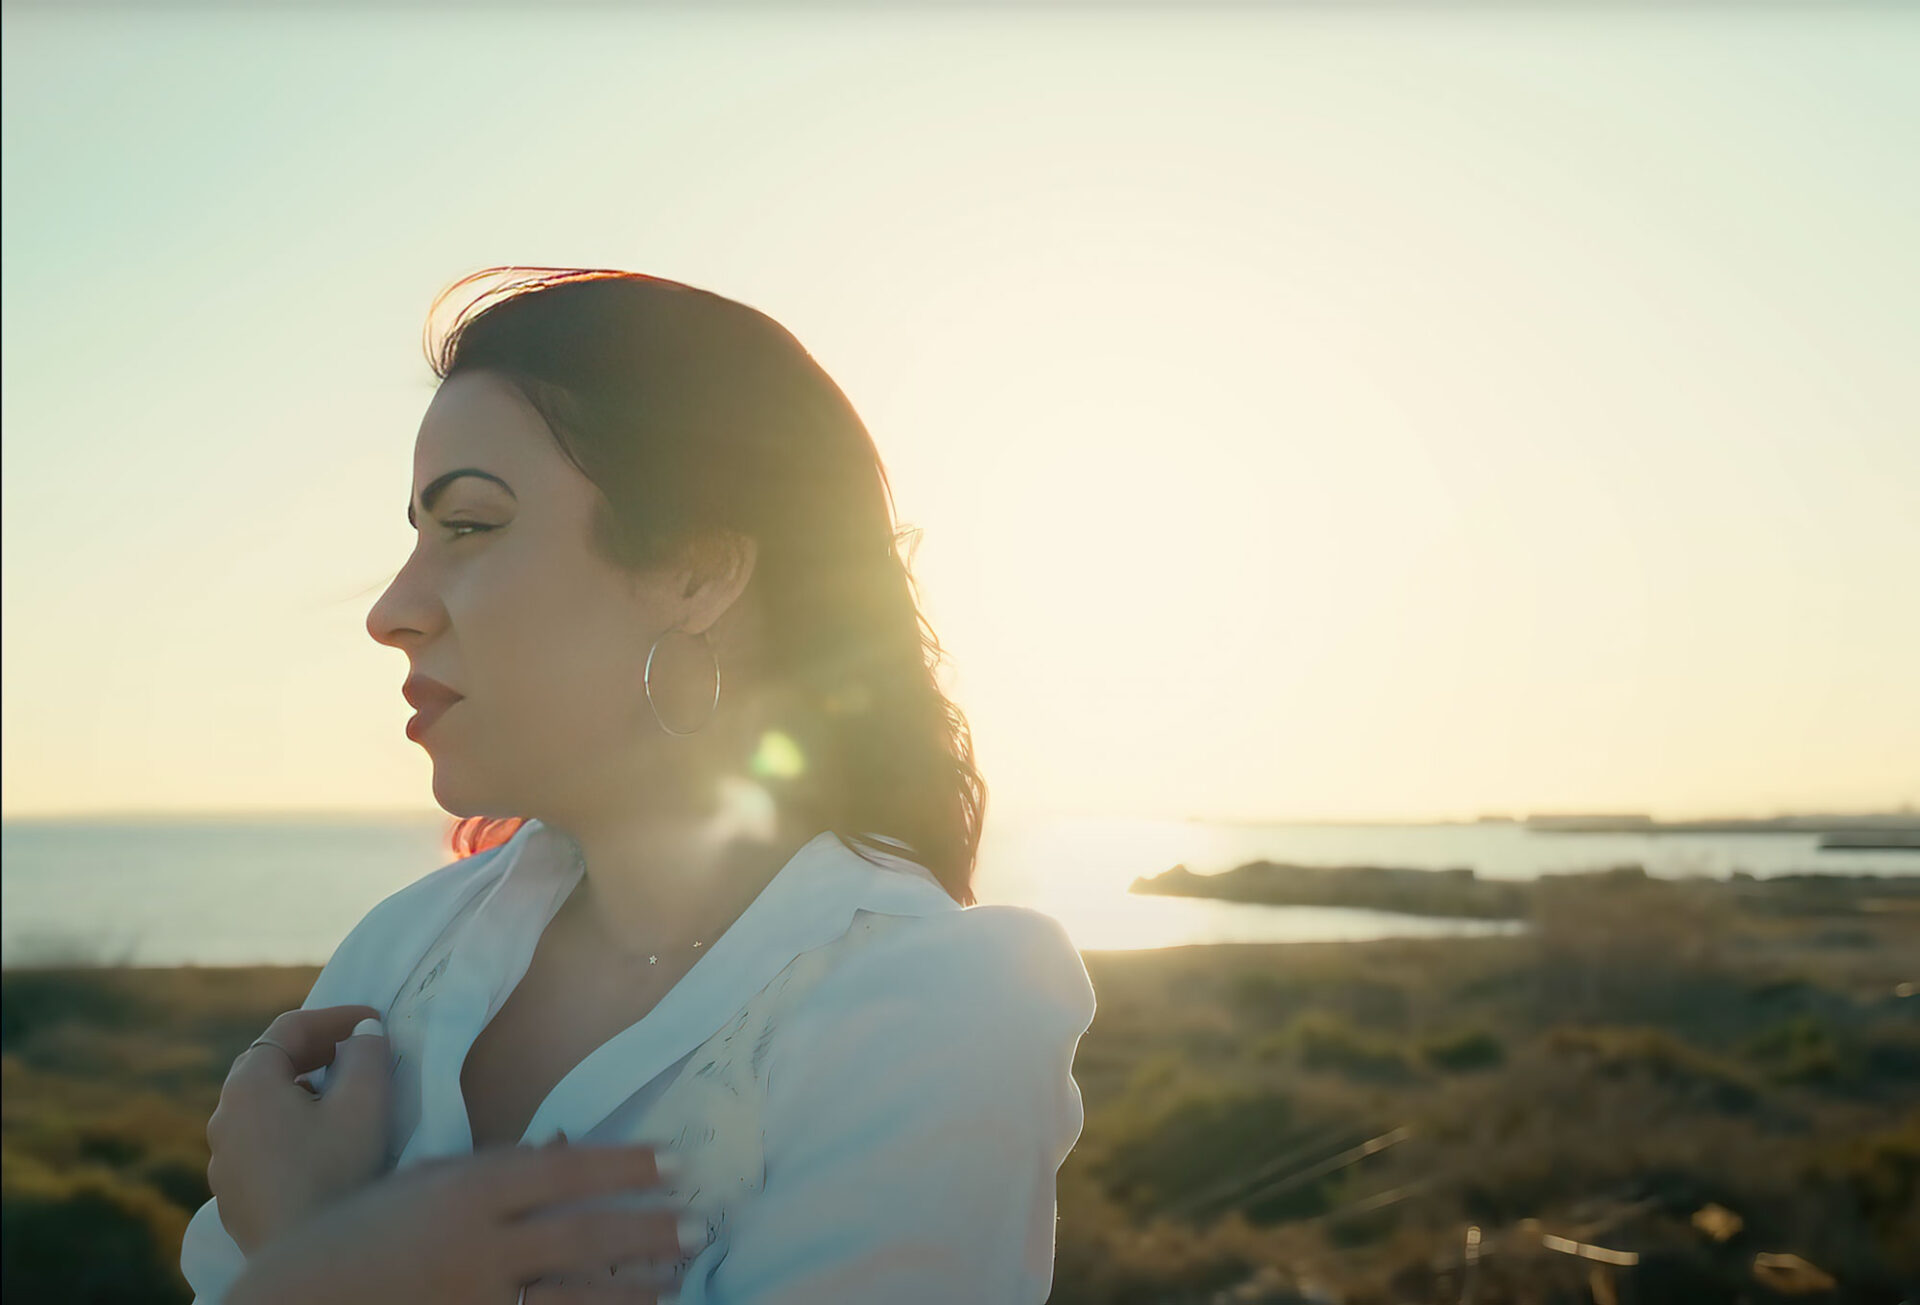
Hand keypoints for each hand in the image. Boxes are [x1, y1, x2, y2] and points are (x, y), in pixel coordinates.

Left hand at [206, 1004, 390, 1253]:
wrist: (308, 1257)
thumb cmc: (337, 1171)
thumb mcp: (365, 1103)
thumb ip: (366, 1054)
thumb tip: (362, 1032)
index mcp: (249, 1085)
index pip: (287, 1028)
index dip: (334, 1017)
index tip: (374, 1021)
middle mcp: (223, 1116)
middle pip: (266, 1063)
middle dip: (314, 1050)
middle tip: (356, 1050)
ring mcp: (222, 1158)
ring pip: (261, 1104)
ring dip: (300, 1089)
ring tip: (341, 1097)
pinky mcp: (232, 1192)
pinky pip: (259, 1139)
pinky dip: (289, 1125)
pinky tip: (320, 1144)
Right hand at [226, 1138, 697, 1304]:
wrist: (293, 1300)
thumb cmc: (355, 1232)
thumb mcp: (419, 1182)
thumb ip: (490, 1169)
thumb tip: (562, 1145)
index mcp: (466, 1191)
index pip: (565, 1172)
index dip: (626, 1165)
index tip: (674, 1161)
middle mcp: (478, 1247)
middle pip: (584, 1237)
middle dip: (648, 1231)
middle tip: (700, 1226)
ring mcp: (476, 1301)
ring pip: (575, 1296)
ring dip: (633, 1289)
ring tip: (679, 1278)